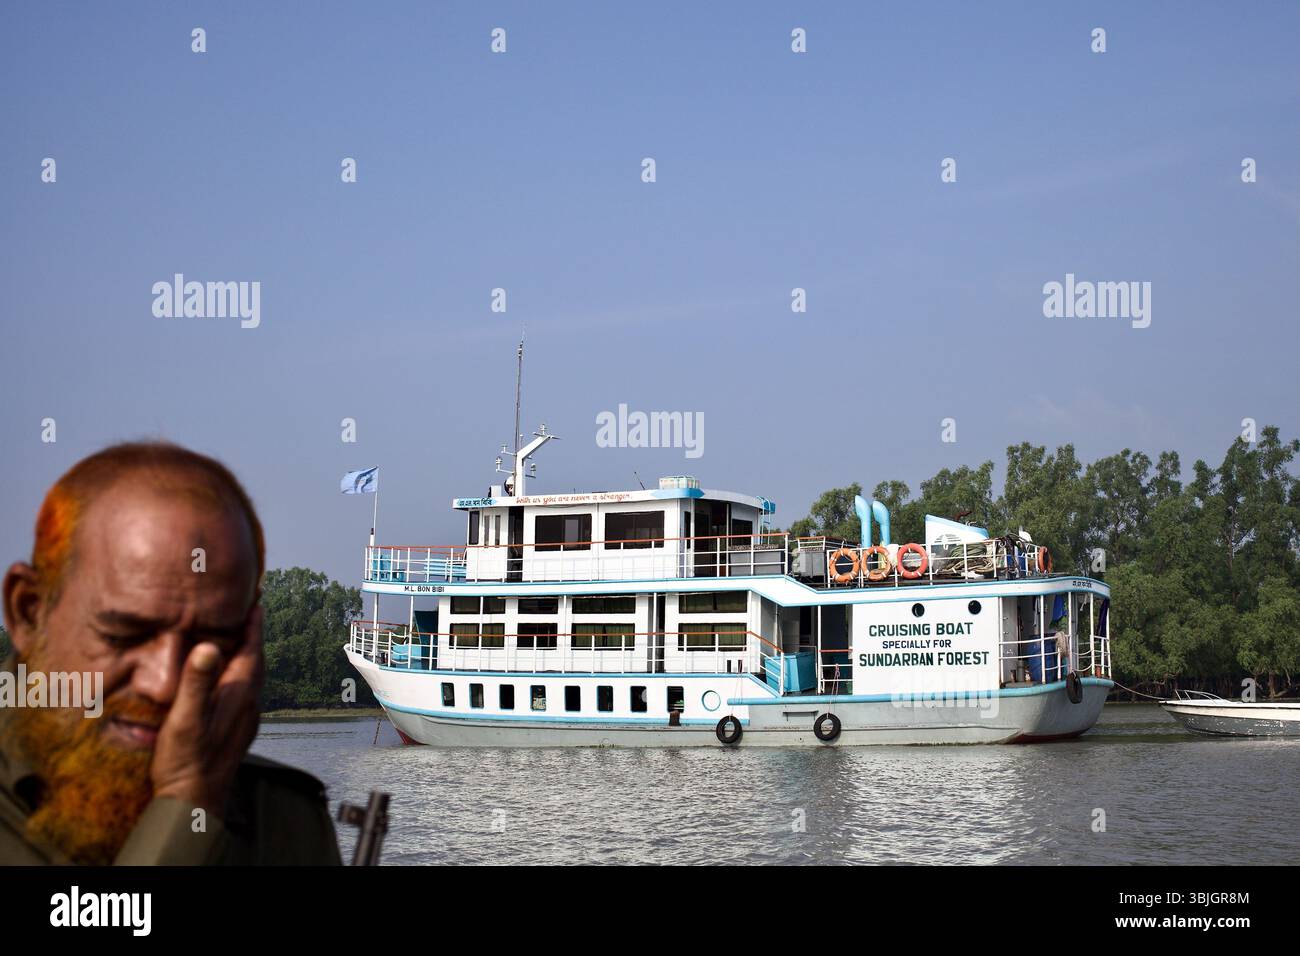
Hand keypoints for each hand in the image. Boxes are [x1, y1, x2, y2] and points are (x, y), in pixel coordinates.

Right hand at [150, 606, 264, 813]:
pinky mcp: (237, 727)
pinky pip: (242, 688)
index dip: (253, 621)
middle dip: (251, 632)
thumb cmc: (187, 760)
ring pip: (249, 674)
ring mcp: (245, 715)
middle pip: (254, 656)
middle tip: (246, 607)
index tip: (256, 597)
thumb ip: (197, 681)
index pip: (252, 646)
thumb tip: (208, 646)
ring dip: (244, 652)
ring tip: (234, 634)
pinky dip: (236, 672)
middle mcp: (249, 701)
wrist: (195, 802)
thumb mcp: (185, 717)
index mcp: (240, 692)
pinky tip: (224, 676)